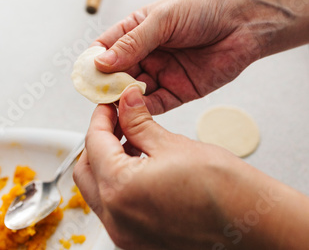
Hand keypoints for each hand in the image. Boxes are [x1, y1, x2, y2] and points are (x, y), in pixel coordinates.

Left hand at [74, 86, 305, 249]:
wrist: (250, 220)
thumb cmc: (220, 187)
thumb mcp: (171, 144)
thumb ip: (139, 121)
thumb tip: (126, 102)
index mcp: (120, 191)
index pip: (94, 144)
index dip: (100, 117)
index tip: (110, 103)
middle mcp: (117, 220)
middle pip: (87, 170)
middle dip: (98, 140)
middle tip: (116, 118)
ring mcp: (127, 235)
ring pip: (99, 190)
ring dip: (108, 161)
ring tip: (131, 138)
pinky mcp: (139, 242)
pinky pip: (116, 207)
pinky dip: (120, 182)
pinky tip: (140, 163)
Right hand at [89, 0, 288, 114]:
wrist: (245, 21)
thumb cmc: (205, 7)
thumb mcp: (163, 19)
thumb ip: (133, 42)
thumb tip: (100, 61)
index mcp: (139, 29)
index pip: (107, 46)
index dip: (94, 60)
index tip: (84, 73)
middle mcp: (148, 52)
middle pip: (117, 72)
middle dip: (106, 83)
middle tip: (96, 93)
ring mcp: (163, 72)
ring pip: (133, 91)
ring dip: (122, 98)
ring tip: (112, 103)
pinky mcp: (179, 90)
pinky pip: (155, 104)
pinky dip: (142, 109)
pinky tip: (133, 110)